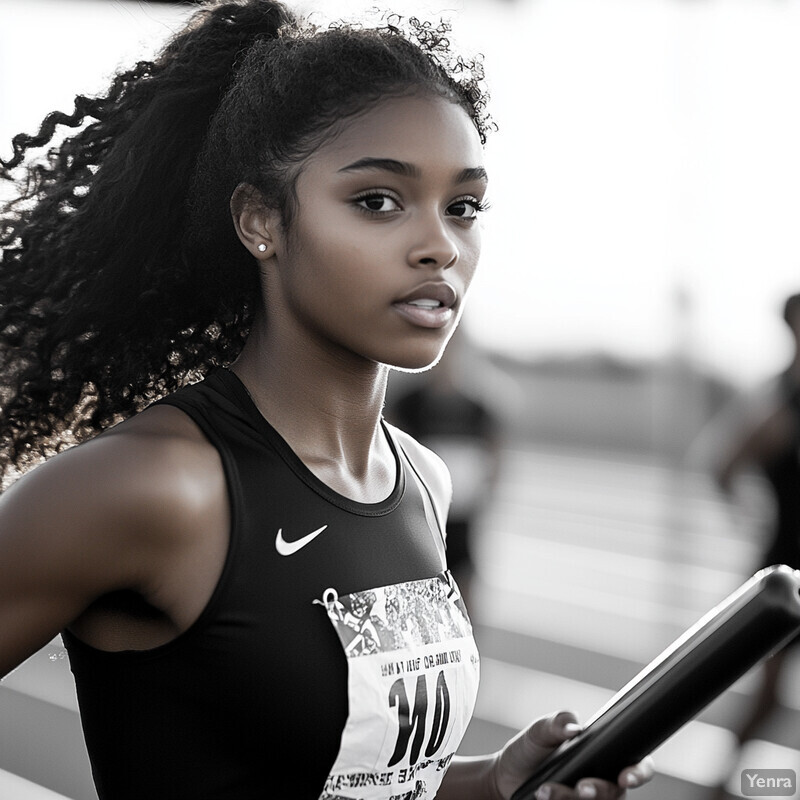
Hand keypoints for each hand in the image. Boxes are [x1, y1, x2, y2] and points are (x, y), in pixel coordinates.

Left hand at [491, 711, 653, 799]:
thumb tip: (575, 727)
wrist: (505, 775)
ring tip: (545, 790)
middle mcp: (599, 779)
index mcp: (601, 754)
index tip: (626, 777)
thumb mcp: (539, 731)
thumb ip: (557, 723)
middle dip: (600, 791)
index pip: (635, 763)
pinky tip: (543, 796)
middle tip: (581, 787)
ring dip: (570, 798)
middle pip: (615, 793)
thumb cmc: (529, 749)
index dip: (639, 772)